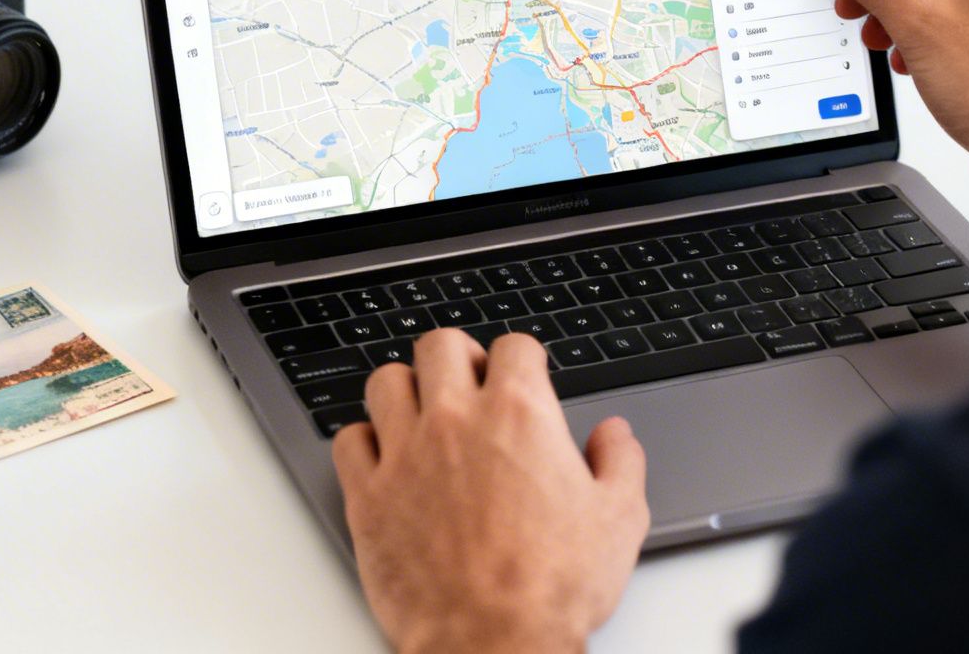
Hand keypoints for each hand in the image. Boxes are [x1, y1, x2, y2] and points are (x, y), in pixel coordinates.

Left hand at [333, 330, 649, 653]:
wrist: (493, 642)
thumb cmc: (552, 588)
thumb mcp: (618, 520)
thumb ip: (620, 463)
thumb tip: (615, 436)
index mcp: (519, 415)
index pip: (513, 346)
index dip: (522, 359)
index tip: (522, 376)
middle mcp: (455, 421)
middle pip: (440, 345)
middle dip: (458, 357)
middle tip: (468, 383)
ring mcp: (405, 455)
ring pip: (386, 381)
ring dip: (406, 390)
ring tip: (421, 413)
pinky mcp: (368, 495)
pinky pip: (349, 440)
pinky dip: (364, 442)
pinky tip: (385, 458)